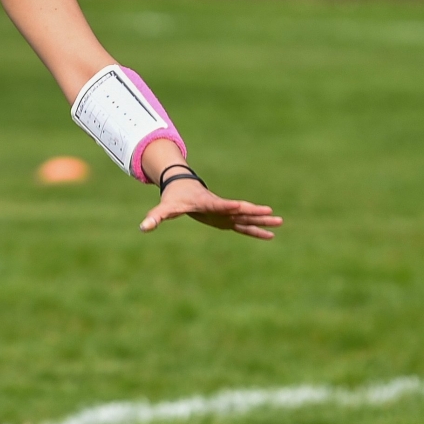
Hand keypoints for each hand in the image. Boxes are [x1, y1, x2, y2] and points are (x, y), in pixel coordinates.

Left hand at [140, 177, 280, 238]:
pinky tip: (270, 236)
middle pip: (240, 209)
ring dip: (262, 220)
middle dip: (255, 211)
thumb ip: (155, 217)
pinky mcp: (227, 219)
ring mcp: (226, 213)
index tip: (241, 206)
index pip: (219, 204)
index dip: (229, 206)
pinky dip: (256, 230)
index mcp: (206, 203)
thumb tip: (143, 227)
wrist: (183, 187)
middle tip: (271, 213)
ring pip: (247, 217)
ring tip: (280, 222)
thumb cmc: (174, 198)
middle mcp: (220, 207)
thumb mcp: (165, 209)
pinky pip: (244, 226)